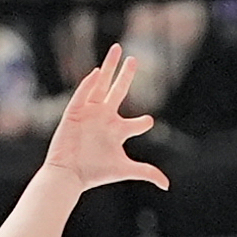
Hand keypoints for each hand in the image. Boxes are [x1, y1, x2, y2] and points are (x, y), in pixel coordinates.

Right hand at [45, 44, 169, 190]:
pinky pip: (82, 94)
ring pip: (100, 85)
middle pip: (118, 91)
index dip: (143, 123)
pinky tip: (97, 73)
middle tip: (134, 60)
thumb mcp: (125, 170)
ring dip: (108, 67)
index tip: (148, 122)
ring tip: (117, 50)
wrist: (69, 175)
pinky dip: (88, 84)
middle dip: (126, 75)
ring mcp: (89, 113)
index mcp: (117, 131)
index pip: (135, 123)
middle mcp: (105, 118)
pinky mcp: (74, 113)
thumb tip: (167, 185)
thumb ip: (147, 172)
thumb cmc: (96, 173)